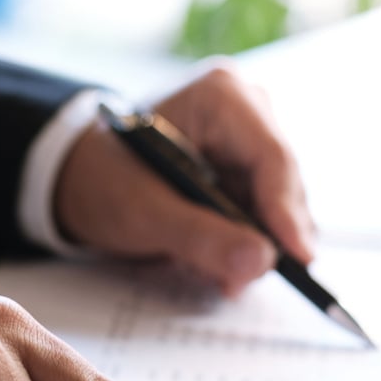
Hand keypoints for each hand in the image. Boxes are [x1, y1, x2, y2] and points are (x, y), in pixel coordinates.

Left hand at [53, 64, 316, 295]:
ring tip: (219, 275)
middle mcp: (246, 112)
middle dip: (267, 237)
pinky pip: (266, 215)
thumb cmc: (103, 179)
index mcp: (220, 99)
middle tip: (238, 281)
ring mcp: (250, 142)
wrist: (81, 181)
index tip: (298, 256)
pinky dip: (246, 244)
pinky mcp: (249, 171)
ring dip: (255, 246)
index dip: (287, 211)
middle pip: (283, 183)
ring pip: (280, 205)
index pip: (272, 157)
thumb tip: (260, 262)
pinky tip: (220, 261)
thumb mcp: (143, 212)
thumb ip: (201, 237)